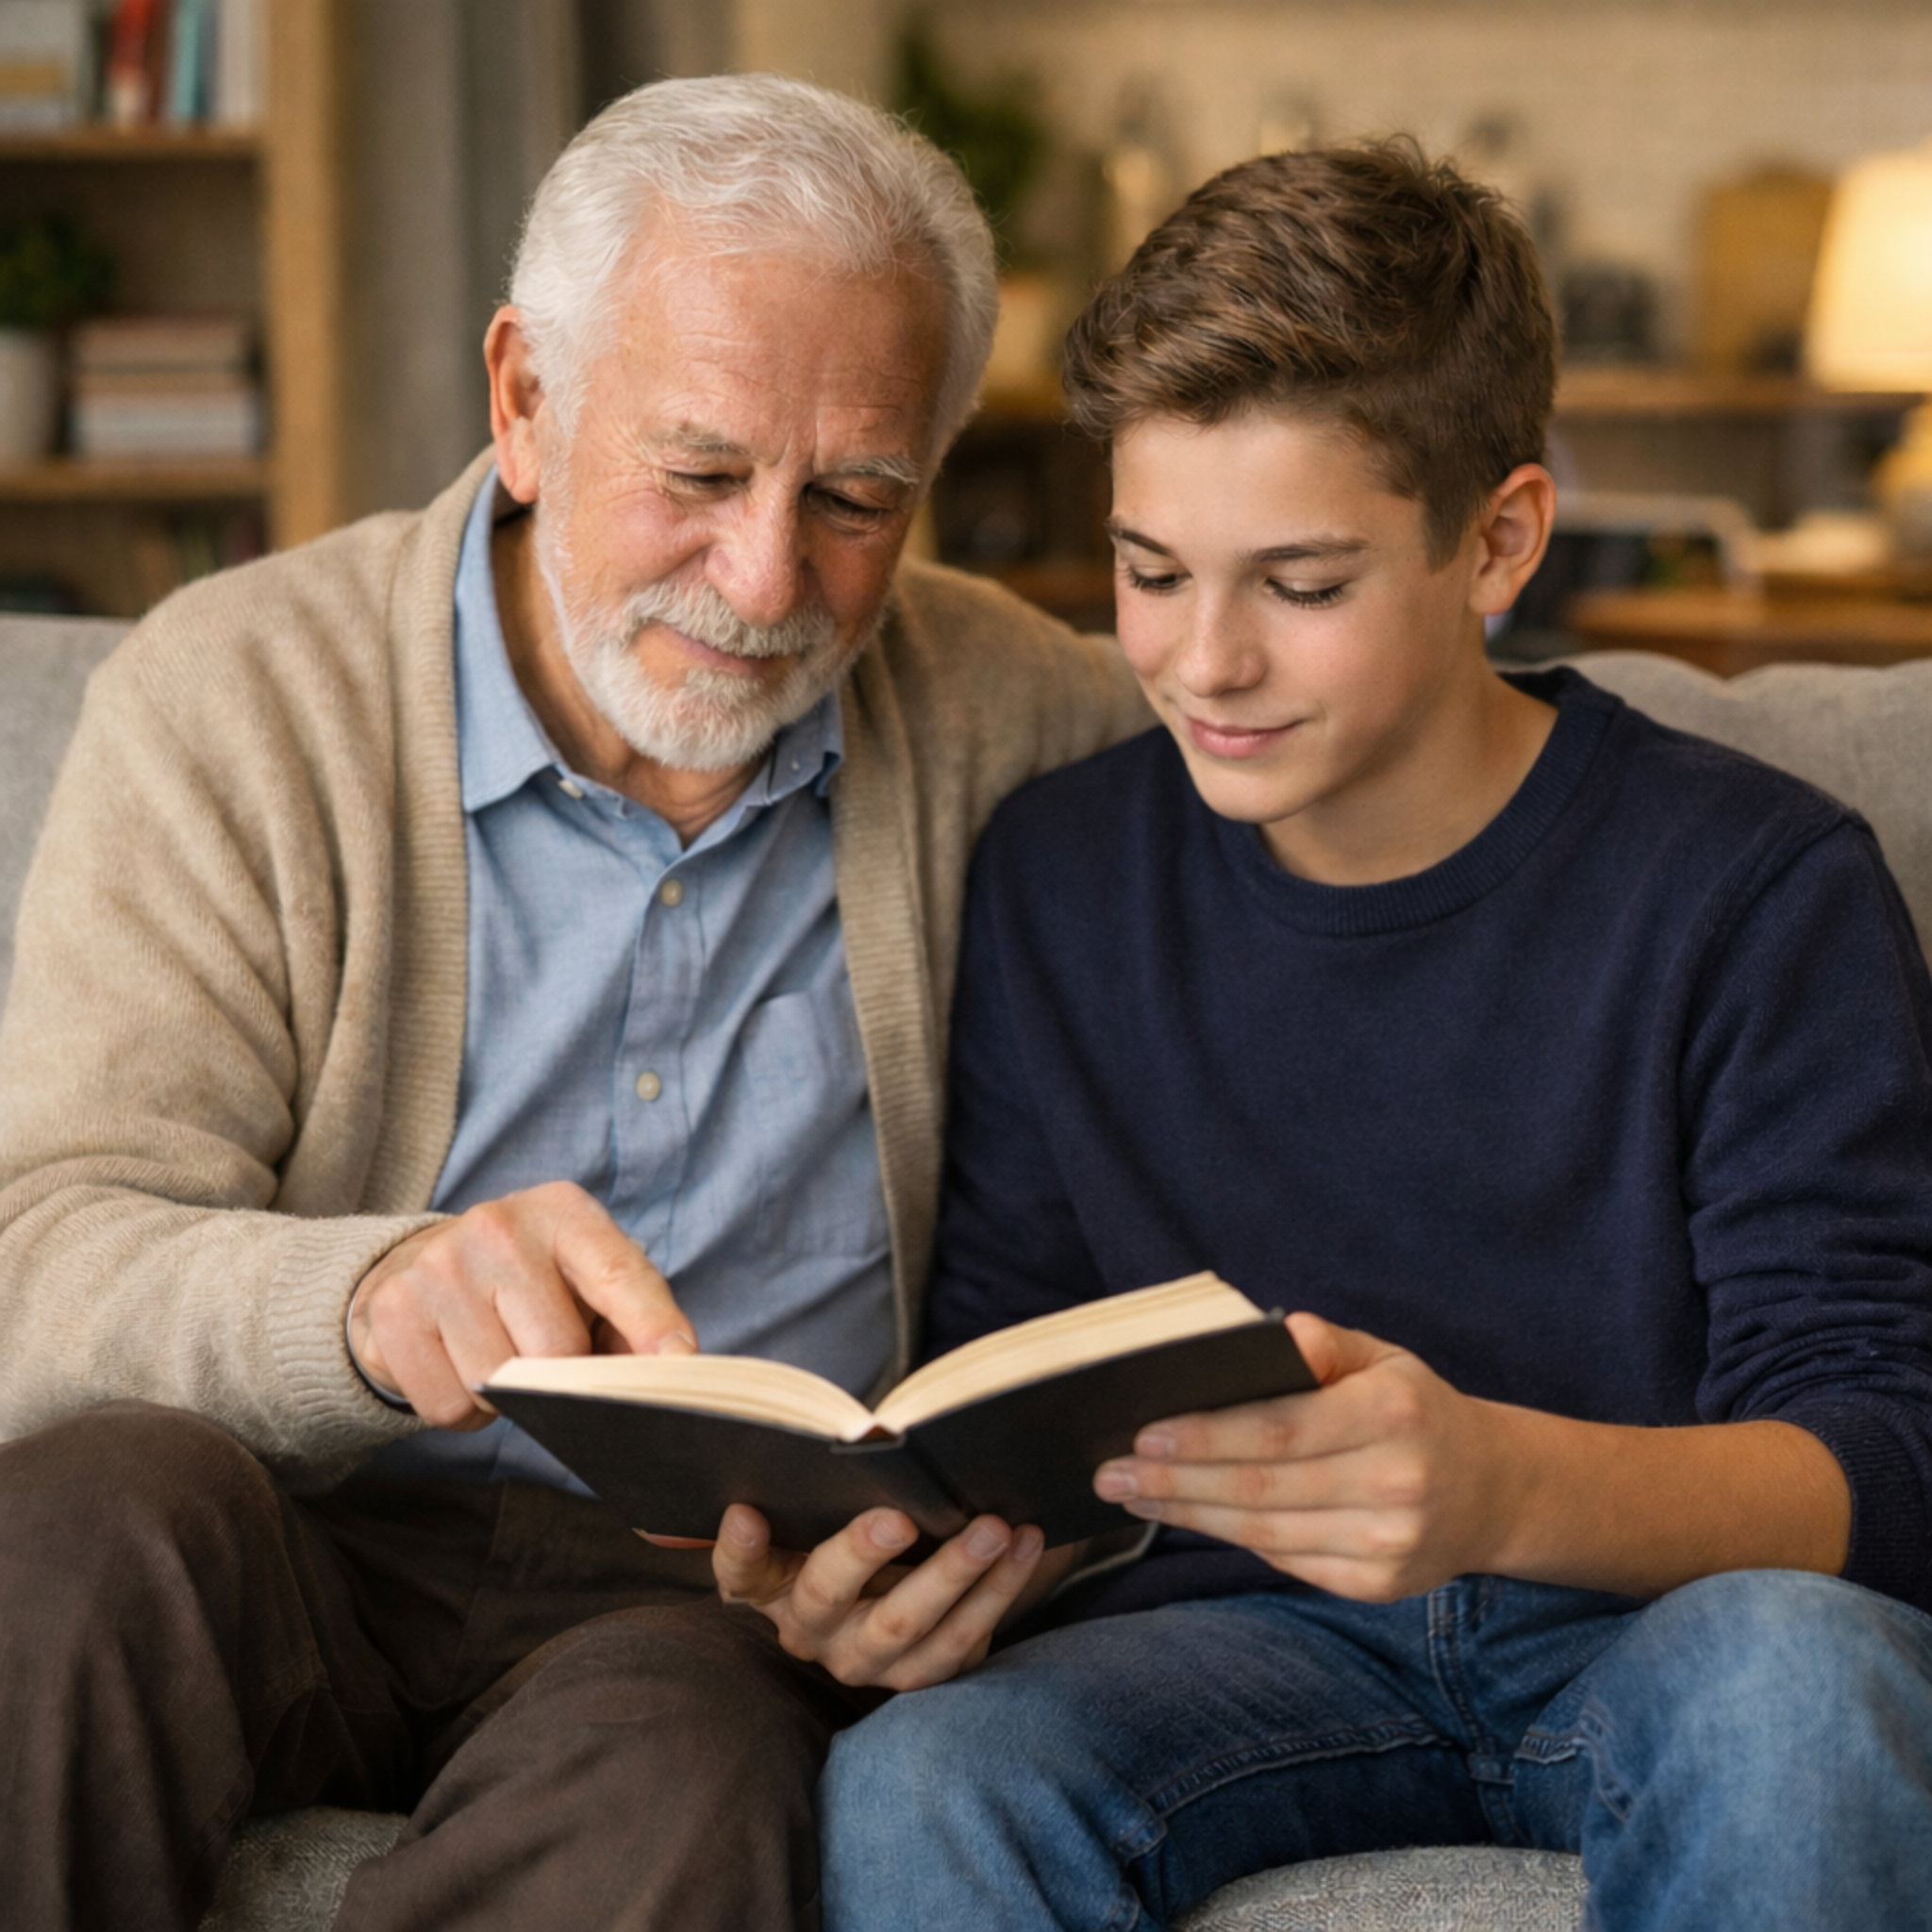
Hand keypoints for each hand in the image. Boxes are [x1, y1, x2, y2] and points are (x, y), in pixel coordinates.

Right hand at [348, 1181, 696, 1428]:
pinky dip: (459, 1409)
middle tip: (540, 1354)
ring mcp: (440, 1265)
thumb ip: (630, 1320)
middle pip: (557, 1351)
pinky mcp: (393, 1310)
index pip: (618, 1272)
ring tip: (496, 1356)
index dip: (652, 1322)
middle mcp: (499, 1226)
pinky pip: (448, 1406)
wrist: (417, 1266)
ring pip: (497, 1387)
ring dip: (505, 1399)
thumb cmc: (525, 1283)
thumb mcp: (581, 1280)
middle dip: (559, 1377)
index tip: (679, 1361)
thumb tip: (669, 1370)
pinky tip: (455, 1366)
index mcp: (563, 1212)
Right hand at [711, 1503, 1051, 1689]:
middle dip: (862, 1553)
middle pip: (827, 1595)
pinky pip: (960, 1641)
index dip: (737, 1549)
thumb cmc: (853, 1522)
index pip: (739, 1572)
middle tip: (901, 1517)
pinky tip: (1027, 1546)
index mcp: (772, 1584)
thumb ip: (814, 1485)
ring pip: (905, 1625)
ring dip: (955, 1574)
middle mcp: (811, 1630)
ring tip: (995, 1527)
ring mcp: (865, 1659)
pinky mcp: (920, 1672)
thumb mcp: (825, 1508)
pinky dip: (998, 1591)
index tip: (746, 1512)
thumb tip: (832, 1451)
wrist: (908, 1575)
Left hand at [1093, 1311, 1525, 1601]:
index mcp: (1392, 1412)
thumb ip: (1323, 1344)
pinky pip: (1286, 1560)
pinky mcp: (1377, 1585)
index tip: (1142, 1434)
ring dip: (1188, 1515)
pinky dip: (1231, 1538)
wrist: (1490, 1490)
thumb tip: (1272, 1336)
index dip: (1206, 1435)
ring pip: (1264, 1534)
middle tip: (1109, 1473)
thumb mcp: (1382, 1357)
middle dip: (1175, 1481)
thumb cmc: (1413, 1408)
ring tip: (1132, 1496)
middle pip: (1261, 1489)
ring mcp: (1389, 1544)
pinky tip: (1189, 1516)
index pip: (1279, 1430)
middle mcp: (1396, 1483)